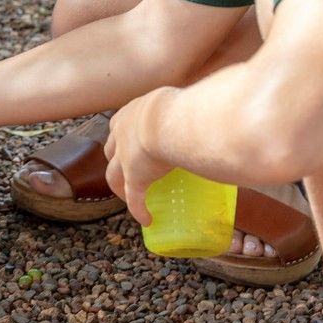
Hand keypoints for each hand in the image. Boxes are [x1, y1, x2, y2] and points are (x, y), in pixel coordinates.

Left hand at [101, 88, 176, 225]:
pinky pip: (134, 198)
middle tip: (127, 167)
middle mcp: (123, 134)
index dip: (124, 135)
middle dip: (116, 158)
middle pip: (112, 149)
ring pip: (113, 175)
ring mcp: (125, 157)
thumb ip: (187, 109)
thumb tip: (210, 110)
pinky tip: (146, 219)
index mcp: (133, 113)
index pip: (122, 125)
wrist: (171, 122)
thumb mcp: (179, 103)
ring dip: (119, 185)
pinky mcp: (134, 178)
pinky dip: (138, 208)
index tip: (132, 141)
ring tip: (127, 195)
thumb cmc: (181, 107)